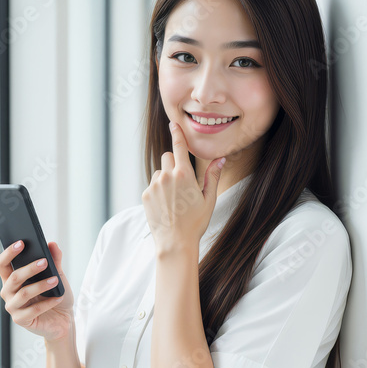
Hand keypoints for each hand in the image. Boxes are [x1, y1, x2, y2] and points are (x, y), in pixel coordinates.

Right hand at [0, 240, 74, 341]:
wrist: (63, 320)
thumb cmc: (56, 295)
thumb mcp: (58, 275)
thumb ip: (55, 260)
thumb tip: (52, 244)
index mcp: (12, 279)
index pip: (3, 264)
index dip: (9, 253)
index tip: (21, 243)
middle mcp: (8, 292)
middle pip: (14, 277)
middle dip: (29, 268)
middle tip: (45, 262)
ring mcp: (13, 307)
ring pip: (24, 293)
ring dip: (41, 285)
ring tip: (55, 280)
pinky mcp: (20, 320)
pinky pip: (33, 310)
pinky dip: (47, 303)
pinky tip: (58, 297)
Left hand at [141, 121, 224, 255]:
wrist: (175, 242)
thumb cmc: (195, 222)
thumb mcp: (209, 199)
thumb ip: (212, 176)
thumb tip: (221, 159)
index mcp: (184, 174)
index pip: (178, 146)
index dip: (176, 134)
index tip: (173, 124)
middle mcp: (166, 176)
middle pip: (167, 157)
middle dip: (173, 164)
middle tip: (181, 182)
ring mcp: (154, 186)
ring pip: (159, 172)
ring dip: (165, 179)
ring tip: (174, 199)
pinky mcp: (145, 195)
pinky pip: (152, 186)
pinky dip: (158, 191)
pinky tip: (166, 206)